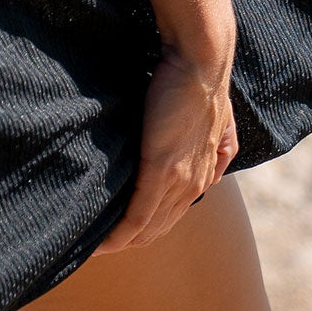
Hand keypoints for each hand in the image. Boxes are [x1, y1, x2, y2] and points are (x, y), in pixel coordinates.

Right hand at [94, 42, 238, 255]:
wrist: (200, 63)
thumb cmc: (199, 81)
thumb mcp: (217, 120)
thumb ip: (216, 143)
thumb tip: (217, 154)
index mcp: (202, 172)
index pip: (172, 214)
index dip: (149, 228)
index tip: (123, 232)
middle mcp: (192, 184)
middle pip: (159, 228)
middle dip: (131, 240)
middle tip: (101, 244)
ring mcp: (178, 180)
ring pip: (147, 228)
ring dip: (121, 242)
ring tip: (94, 247)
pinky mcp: (161, 171)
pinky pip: (137, 216)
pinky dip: (118, 234)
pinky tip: (100, 243)